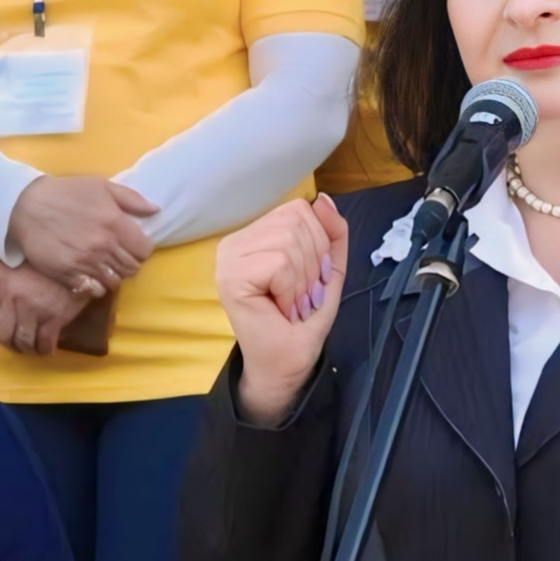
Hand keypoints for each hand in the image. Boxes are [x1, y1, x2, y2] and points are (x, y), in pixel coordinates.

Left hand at [0, 261, 90, 361]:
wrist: (75, 258)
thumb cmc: (44, 265)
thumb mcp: (15, 271)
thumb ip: (3, 291)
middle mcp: (12, 297)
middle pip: (4, 335)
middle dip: (12, 345)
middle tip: (21, 345)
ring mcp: (33, 307)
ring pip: (24, 341)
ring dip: (29, 349)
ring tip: (35, 346)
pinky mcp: (54, 315)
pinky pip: (44, 343)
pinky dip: (45, 349)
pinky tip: (48, 347)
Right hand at [9, 176, 154, 293]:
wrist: (26, 205)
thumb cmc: (67, 193)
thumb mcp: (102, 186)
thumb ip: (132, 199)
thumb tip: (156, 211)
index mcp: (115, 223)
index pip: (144, 250)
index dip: (142, 249)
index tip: (133, 246)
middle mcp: (103, 246)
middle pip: (132, 268)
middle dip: (130, 263)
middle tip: (119, 256)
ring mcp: (85, 262)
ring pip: (115, 281)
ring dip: (114, 275)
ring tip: (105, 266)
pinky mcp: (68, 274)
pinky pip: (94, 290)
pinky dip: (98, 286)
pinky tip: (92, 275)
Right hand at [218, 198, 346, 424]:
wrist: (288, 362)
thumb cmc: (303, 318)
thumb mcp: (327, 268)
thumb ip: (331, 233)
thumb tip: (322, 199)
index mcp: (256, 234)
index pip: (300, 210)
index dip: (318, 245)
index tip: (308, 280)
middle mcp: (236, 240)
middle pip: (297, 222)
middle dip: (312, 265)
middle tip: (299, 296)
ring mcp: (228, 256)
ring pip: (290, 241)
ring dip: (302, 281)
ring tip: (290, 302)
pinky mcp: (231, 275)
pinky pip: (280, 262)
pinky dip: (291, 289)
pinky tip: (280, 307)